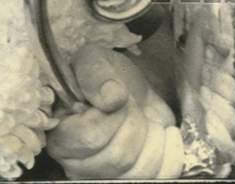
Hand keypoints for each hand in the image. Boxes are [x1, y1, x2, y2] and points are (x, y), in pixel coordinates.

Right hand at [46, 44, 183, 178]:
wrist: (128, 87)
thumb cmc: (105, 76)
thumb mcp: (95, 61)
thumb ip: (95, 75)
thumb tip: (112, 98)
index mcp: (62, 136)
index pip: (90, 138)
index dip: (113, 115)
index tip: (119, 96)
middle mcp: (79, 166)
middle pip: (118, 157)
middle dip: (135, 122)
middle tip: (133, 105)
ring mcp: (107, 177)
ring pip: (139, 172)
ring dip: (153, 137)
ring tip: (147, 118)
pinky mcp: (135, 179)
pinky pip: (161, 177)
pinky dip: (172, 153)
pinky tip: (165, 133)